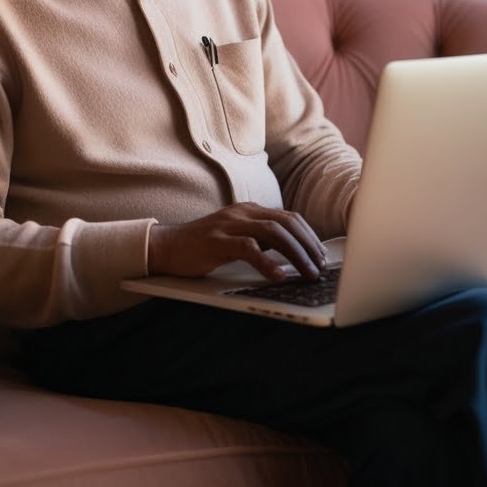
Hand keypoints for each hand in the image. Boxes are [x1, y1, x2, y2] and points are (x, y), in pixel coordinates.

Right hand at [147, 202, 326, 281]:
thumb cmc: (203, 246)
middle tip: (320, 267)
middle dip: (308, 245)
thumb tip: (290, 254)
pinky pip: (248, 249)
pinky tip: (278, 276)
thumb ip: (259, 240)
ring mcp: (229, 225)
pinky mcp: (217, 241)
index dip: (308, 236)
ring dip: (296, 254)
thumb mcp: (236, 238)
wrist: (166, 246)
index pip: (288, 217)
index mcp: (249, 210)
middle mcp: (242, 213)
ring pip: (273, 233)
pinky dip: (267, 262)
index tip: (320, 255)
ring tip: (307, 272)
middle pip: (286, 223)